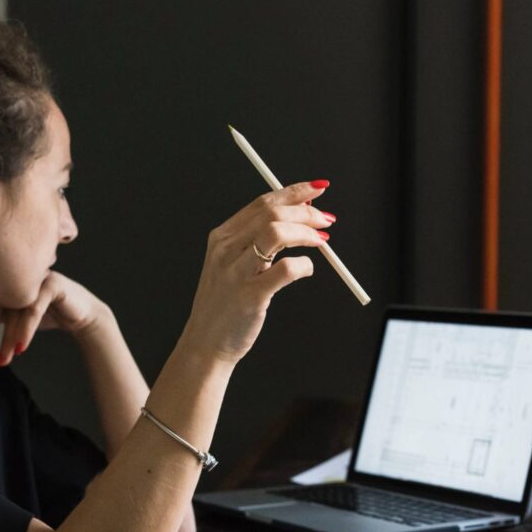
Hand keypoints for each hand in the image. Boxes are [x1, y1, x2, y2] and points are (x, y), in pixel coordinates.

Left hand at [0, 272, 108, 365]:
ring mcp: (36, 277)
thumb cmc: (49, 314)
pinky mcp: (53, 284)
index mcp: (8, 277)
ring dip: (8, 336)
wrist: (83, 315)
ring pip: (16, 309)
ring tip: (5, 358)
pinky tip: (22, 348)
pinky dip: (27, 330)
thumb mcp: (19, 315)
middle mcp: (20, 274)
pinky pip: (35, 309)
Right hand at [178, 180, 334, 365]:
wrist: (206, 342)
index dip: (294, 192)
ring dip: (306, 232)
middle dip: (306, 212)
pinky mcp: (250, 296)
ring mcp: (236, 272)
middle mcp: (226, 250)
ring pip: (276, 233)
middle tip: (325, 220)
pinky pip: (285, 270)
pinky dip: (303, 265)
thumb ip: (258, 239)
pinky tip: (305, 270)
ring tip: (321, 241)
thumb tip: (300, 216)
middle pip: (272, 213)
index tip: (317, 188)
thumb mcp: (232, 264)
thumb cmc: (226, 303)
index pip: (262, 203)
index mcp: (222, 237)